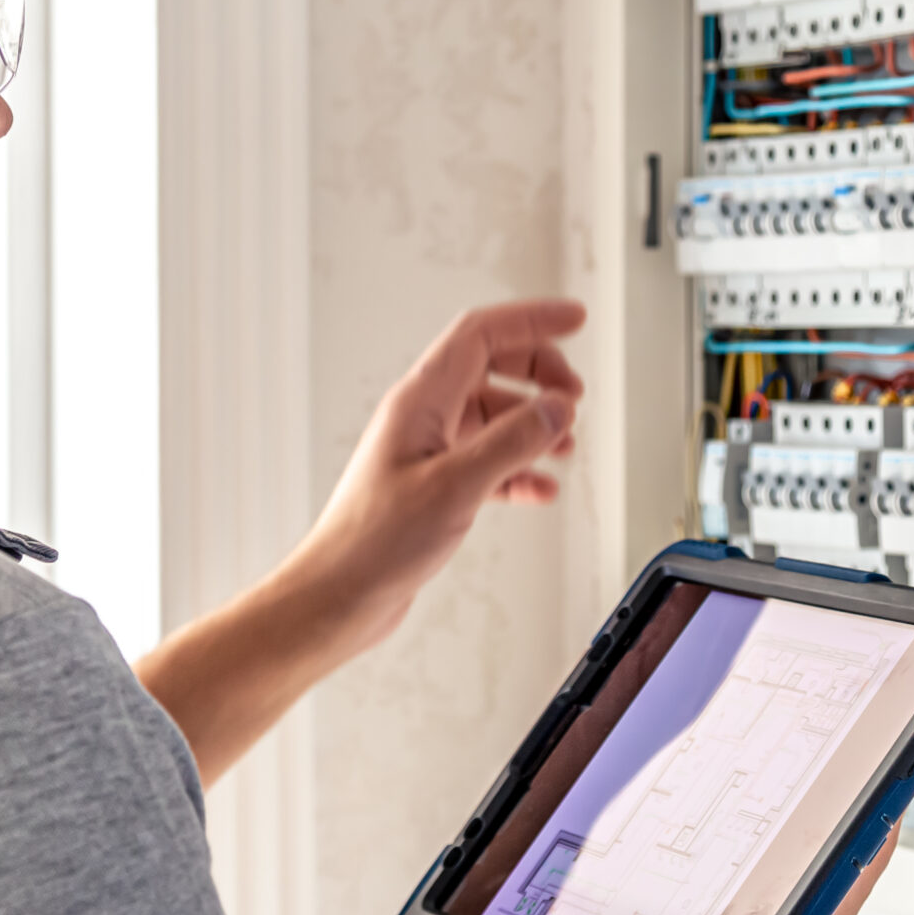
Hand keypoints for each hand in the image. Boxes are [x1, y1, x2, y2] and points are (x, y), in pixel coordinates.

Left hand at [135, 300, 584, 782]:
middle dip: (539, 374)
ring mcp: (426, 452)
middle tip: (574, 396)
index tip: (572, 319)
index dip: (531, 321)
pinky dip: (518, 469)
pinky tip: (539, 487)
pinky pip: (486, 462)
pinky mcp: (433, 487)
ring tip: (565, 445)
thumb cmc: (373, 543)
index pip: (481, 334)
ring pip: (491, 418)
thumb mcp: (455, 486)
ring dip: (533, 425)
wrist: (339, 595)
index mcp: (419, 401)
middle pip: (490, 368)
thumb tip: (555, 410)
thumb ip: (510, 442)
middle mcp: (421, 418)